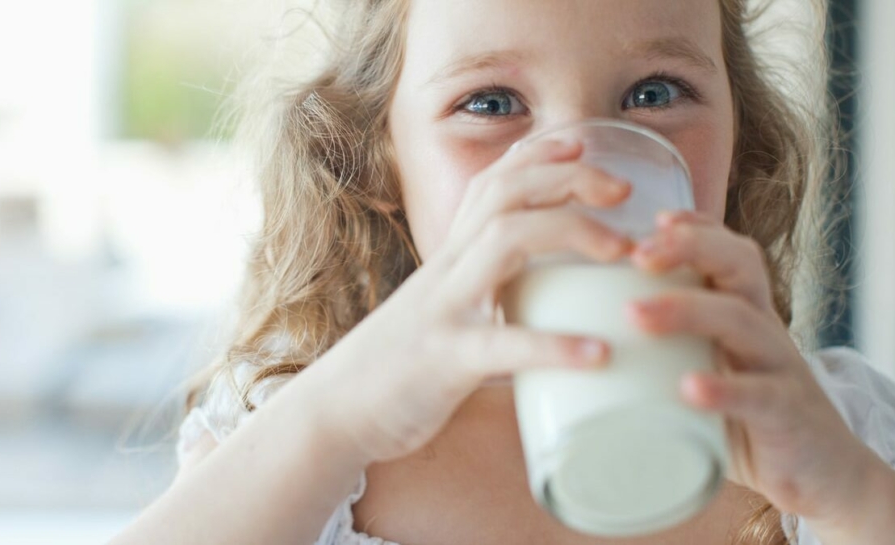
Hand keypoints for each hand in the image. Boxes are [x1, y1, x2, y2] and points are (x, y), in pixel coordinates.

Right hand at [297, 137, 631, 464]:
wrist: (338, 411)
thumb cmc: (401, 365)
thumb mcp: (445, 313)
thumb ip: (488, 298)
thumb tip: (548, 307)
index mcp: (450, 259)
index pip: (491, 184)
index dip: (537, 154)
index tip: (583, 142)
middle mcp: (446, 271)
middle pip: (504, 194)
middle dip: (566, 177)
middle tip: (623, 189)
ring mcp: (444, 310)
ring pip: (503, 241)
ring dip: (569, 232)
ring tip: (623, 251)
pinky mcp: (444, 360)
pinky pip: (501, 344)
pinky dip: (553, 345)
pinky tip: (598, 354)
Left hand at [627, 210, 890, 530]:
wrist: (823, 472)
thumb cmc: (743, 414)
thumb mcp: (705, 368)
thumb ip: (660, 351)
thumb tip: (576, 346)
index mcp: (741, 311)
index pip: (726, 251)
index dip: (695, 227)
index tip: (651, 219)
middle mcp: (763, 327)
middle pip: (738, 265)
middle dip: (689, 248)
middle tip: (636, 255)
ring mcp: (778, 367)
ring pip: (741, 320)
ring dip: (686, 310)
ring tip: (635, 314)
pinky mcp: (785, 413)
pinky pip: (759, 394)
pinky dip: (724, 388)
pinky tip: (689, 388)